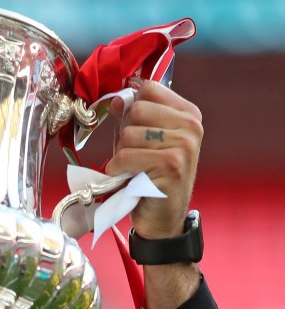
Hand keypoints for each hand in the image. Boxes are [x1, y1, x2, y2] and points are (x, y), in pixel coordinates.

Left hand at [105, 80, 203, 239]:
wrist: (162, 219)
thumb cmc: (150, 177)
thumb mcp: (144, 140)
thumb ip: (134, 117)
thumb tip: (117, 100)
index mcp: (189, 114)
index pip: (149, 89)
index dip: (130, 106)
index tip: (132, 127)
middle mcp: (192, 126)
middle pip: (137, 109)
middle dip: (125, 134)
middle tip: (133, 155)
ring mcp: (184, 145)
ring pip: (129, 134)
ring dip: (121, 154)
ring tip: (132, 168)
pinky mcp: (171, 165)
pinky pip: (127, 155)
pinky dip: (118, 169)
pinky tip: (127, 178)